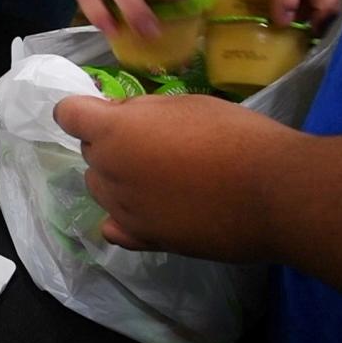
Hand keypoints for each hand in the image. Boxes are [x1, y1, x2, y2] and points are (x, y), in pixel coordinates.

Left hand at [53, 94, 297, 261]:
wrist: (274, 193)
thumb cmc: (234, 136)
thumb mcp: (185, 104)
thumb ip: (142, 111)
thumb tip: (119, 116)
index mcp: (114, 131)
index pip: (68, 114)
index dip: (84, 110)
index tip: (107, 111)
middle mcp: (108, 171)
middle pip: (90, 152)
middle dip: (112, 142)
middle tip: (156, 141)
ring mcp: (123, 209)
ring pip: (100, 187)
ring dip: (117, 177)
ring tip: (162, 176)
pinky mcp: (144, 238)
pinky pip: (113, 227)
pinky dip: (122, 217)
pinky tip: (146, 209)